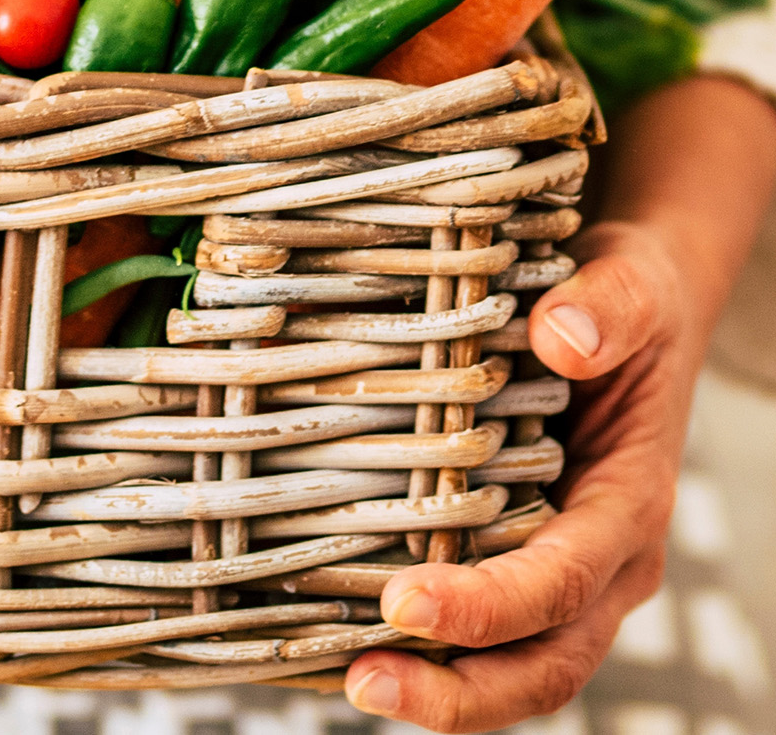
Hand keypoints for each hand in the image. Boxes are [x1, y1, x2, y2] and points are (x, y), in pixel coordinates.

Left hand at [343, 77, 775, 730]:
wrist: (628, 309)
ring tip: (350, 679)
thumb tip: (561, 339)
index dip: (488, 605)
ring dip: (439, 688)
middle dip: (459, 691)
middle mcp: (601, 557)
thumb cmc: (627, 303)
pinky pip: (482, 626)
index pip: (563, 579)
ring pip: (513, 664)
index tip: (405, 602)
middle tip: (365, 682)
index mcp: (630, 503)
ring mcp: (559, 566)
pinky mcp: (515, 553)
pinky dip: (428, 647)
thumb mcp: (631, 287)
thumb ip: (605, 309)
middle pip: (543, 661)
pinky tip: (349, 632)